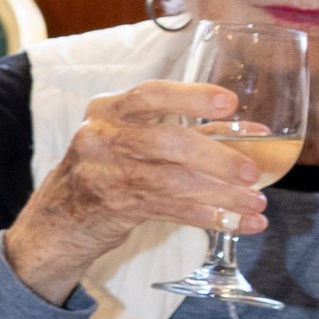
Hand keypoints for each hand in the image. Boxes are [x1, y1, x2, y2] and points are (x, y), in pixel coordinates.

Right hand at [0, 81, 268, 301]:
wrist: (61, 214)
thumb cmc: (110, 166)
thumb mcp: (138, 138)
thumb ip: (194, 132)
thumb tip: (256, 131)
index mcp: (109, 110)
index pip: (150, 95)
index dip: (191, 98)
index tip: (230, 103)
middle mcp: (101, 137)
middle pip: (166, 142)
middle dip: (215, 158)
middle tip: (251, 172)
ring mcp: (103, 173)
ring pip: (172, 182)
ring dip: (221, 196)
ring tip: (256, 204)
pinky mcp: (114, 206)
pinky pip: (171, 210)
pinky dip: (210, 217)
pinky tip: (240, 223)